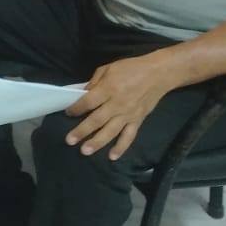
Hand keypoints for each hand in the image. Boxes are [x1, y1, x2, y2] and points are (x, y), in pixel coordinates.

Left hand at [64, 50, 181, 159]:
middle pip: (96, 120)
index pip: (88, 102)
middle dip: (82, 131)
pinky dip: (121, 147)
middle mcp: (117, 104)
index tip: (67, 113)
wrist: (158, 74)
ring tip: (85, 151)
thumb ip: (94, 82)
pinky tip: (112, 157)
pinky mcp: (138, 121)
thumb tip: (83, 94)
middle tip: (69, 141)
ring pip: (111, 131)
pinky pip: (129, 136)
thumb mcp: (108, 68)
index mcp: (108, 89)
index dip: (76, 108)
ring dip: (97, 142)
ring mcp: (128, 115)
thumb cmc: (131, 68)